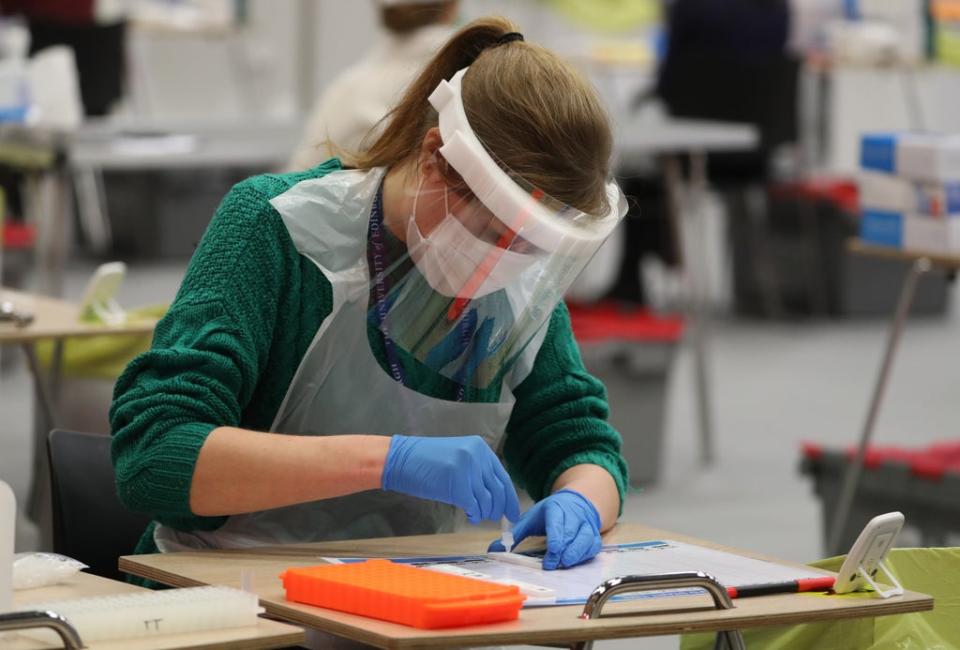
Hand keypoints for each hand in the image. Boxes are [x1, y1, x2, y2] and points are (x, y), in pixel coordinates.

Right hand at [381, 435, 520, 524]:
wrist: (400, 459)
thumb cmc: (426, 462)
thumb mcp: (458, 458)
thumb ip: (477, 472)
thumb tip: (496, 498)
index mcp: (480, 447)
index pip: (502, 476)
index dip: (510, 498)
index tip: (513, 513)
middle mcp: (477, 455)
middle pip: (498, 490)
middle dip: (499, 509)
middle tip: (496, 519)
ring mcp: (467, 469)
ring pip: (487, 500)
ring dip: (483, 512)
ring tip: (476, 515)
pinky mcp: (457, 484)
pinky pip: (473, 506)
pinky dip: (474, 514)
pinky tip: (470, 516)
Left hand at [488, 489, 600, 569]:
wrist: (576, 502)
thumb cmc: (550, 513)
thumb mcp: (531, 518)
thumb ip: (515, 534)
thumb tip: (494, 550)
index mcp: (556, 509)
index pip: (557, 525)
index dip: (555, 541)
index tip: (549, 556)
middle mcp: (574, 516)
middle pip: (571, 535)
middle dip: (562, 552)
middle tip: (552, 566)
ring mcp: (586, 525)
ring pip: (584, 541)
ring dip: (574, 555)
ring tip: (563, 565)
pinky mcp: (593, 536)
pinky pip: (592, 547)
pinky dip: (584, 556)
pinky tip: (574, 562)